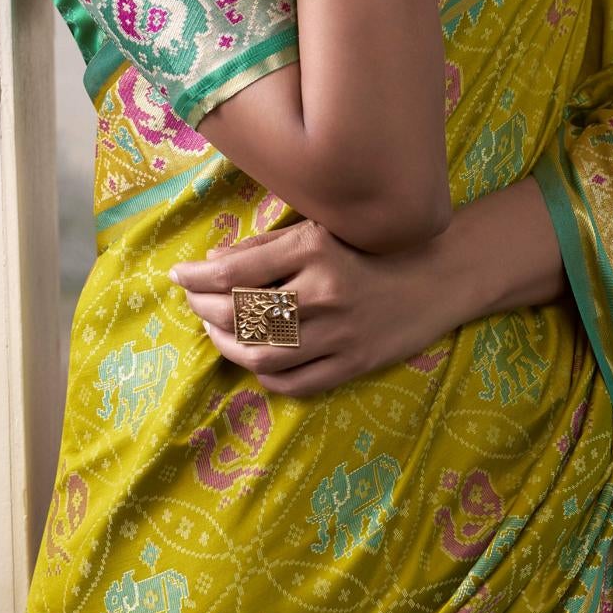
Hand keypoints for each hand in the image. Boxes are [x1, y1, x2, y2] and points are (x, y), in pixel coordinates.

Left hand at [167, 217, 454, 397]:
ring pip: (259, 354)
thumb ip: (268, 246)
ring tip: (212, 330)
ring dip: (224, 345)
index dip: (196, 276)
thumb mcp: (320, 229)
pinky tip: (250, 356)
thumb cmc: (368, 247)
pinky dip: (260, 373)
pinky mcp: (351, 365)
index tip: (178, 275)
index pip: (235, 270)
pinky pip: (290, 383)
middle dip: (204, 308)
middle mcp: (323, 292)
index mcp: (314, 248)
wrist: (434, 276)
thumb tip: (212, 264)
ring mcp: (338, 334)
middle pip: (241, 313)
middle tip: (192, 301)